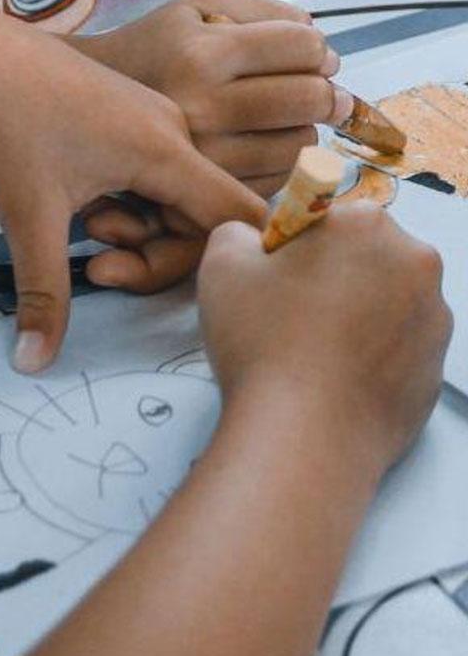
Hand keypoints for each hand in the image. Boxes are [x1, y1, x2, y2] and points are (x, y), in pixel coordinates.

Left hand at [0, 6, 264, 372]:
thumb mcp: (27, 219)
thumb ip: (44, 295)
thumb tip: (33, 364)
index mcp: (165, 150)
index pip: (236, 215)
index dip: (229, 260)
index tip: (192, 284)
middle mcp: (169, 134)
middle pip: (197, 222)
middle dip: (150, 257)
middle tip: (92, 263)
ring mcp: (147, 126)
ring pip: (168, 203)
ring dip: (130, 231)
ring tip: (81, 222)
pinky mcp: (124, 124)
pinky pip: (147, 181)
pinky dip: (121, 206)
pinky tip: (80, 202)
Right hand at [68, 0, 349, 199]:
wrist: (93, 108)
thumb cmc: (156, 50)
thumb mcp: (201, 6)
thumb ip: (267, 12)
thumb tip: (324, 55)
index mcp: (203, 57)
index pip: (301, 47)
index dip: (319, 51)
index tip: (317, 59)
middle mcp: (202, 112)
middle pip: (306, 100)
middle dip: (325, 94)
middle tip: (324, 94)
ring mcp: (203, 159)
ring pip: (297, 146)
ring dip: (304, 130)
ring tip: (285, 121)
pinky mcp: (203, 193)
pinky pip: (274, 180)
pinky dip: (281, 164)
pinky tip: (262, 147)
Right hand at [197, 202, 451, 473]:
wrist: (304, 436)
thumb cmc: (262, 342)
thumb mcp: (220, 266)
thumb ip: (236, 232)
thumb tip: (254, 239)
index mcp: (364, 225)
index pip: (319, 220)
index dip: (287, 253)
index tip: (270, 288)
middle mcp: (414, 262)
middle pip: (358, 259)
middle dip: (326, 281)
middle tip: (286, 324)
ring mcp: (434, 318)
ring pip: (381, 304)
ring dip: (351, 318)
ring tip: (309, 359)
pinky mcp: (435, 369)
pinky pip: (395, 350)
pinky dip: (368, 359)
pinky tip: (332, 382)